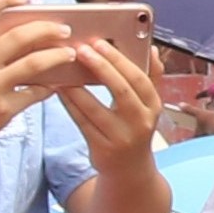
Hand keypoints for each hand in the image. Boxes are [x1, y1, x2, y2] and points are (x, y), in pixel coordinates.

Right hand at [0, 0, 98, 158]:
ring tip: (70, 53)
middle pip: (20, 36)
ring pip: (35, 64)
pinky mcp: (4, 109)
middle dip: (47, 29)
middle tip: (64, 29)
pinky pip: (36, 93)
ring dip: (58, 56)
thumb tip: (21, 30)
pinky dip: (49, 86)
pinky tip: (55, 84)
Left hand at [59, 33, 166, 169]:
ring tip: (62, 67)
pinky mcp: (102, 148)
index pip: (140, 79)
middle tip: (81, 49)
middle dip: (100, 67)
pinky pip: (81, 121)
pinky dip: (69, 103)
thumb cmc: (135, 128)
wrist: (130, 170)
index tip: (100, 43)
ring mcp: (121, 138)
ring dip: (76, 86)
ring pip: (95, 107)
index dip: (120, 60)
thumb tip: (151, 48)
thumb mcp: (148, 106)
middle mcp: (141, 123)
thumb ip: (150, 77)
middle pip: (121, 91)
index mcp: (154, 107)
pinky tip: (59, 88)